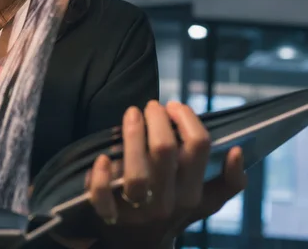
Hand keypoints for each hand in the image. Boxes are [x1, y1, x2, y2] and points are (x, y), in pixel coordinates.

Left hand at [86, 100, 246, 247]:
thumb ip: (228, 183)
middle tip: (151, 107)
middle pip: (164, 150)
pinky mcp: (109, 216)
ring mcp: (138, 210)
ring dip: (132, 136)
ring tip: (132, 114)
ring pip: (136, 173)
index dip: (186, 117)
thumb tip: (238, 151)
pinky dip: (100, 177)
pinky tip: (102, 158)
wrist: (140, 246)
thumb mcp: (204, 202)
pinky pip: (102, 197)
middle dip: (156, 118)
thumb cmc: (172, 210)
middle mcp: (168, 202)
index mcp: (192, 194)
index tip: (174, 106)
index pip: (199, 146)